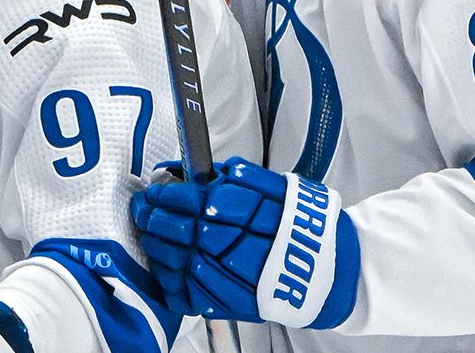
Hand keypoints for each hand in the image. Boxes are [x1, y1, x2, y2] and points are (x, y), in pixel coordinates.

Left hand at [129, 158, 360, 328]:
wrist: (330, 272)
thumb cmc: (301, 226)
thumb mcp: (277, 187)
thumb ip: (235, 176)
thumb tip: (191, 169)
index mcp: (255, 213)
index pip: (197, 200)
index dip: (169, 195)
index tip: (156, 190)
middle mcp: (244, 246)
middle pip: (184, 230)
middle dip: (157, 217)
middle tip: (143, 208)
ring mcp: (237, 280)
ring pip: (182, 262)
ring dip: (158, 246)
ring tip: (150, 233)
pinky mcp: (231, 305)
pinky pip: (189, 294)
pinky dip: (170, 279)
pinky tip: (163, 264)